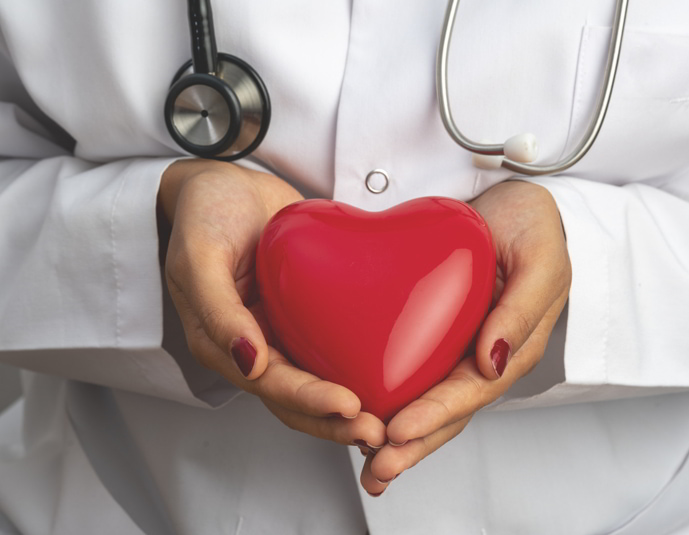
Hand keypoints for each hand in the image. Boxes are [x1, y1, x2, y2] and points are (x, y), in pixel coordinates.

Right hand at [159, 159, 385, 448]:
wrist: (226, 184)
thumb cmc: (204, 214)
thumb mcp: (199, 256)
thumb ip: (218, 310)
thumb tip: (249, 361)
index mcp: (222, 343)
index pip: (269, 385)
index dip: (309, 401)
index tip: (350, 407)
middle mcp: (254, 346)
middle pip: (296, 398)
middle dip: (335, 421)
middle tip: (379, 430)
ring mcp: (281, 331)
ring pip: (317, 381)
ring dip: (349, 407)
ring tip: (391, 418)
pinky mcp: (305, 313)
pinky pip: (331, 346)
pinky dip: (356, 366)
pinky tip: (389, 375)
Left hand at [359, 180, 570, 494]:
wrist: (515, 203)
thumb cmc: (533, 227)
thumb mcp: (540, 259)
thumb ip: (522, 308)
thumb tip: (493, 360)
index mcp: (513, 346)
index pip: (471, 391)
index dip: (436, 414)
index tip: (398, 431)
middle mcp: (484, 356)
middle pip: (448, 411)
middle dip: (413, 445)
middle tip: (376, 469)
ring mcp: (460, 348)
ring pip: (428, 401)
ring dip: (399, 437)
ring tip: (366, 464)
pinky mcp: (437, 333)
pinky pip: (414, 372)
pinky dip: (391, 399)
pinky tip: (364, 417)